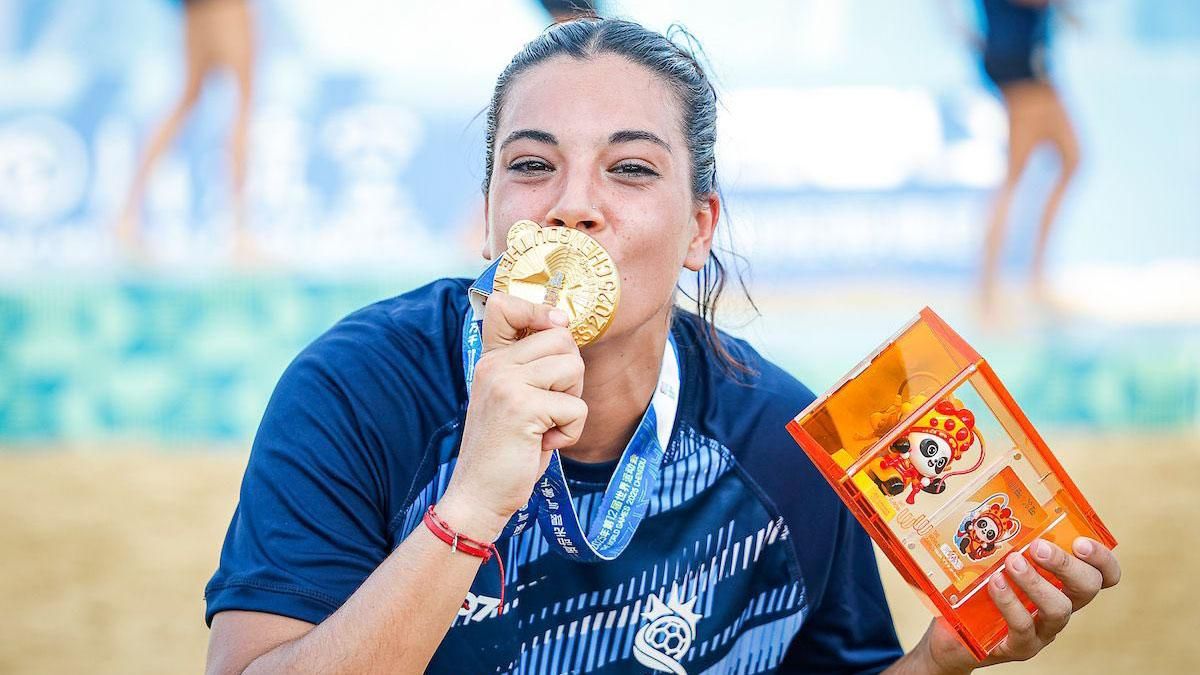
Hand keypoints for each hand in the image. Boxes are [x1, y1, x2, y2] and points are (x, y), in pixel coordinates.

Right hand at [440, 291, 586, 541]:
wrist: (479, 494)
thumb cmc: (506, 449)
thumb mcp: (512, 398)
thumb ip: (531, 365)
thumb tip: (566, 327)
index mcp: (490, 359)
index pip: (505, 304)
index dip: (540, 312)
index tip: (552, 333)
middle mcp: (494, 365)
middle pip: (562, 339)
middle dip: (571, 376)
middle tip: (550, 407)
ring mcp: (506, 383)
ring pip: (574, 368)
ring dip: (572, 404)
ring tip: (546, 424)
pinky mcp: (523, 407)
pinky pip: (577, 408)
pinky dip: (571, 432)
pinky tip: (544, 444)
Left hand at [917, 536, 1120, 673]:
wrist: (952, 635)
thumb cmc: (977, 591)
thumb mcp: (994, 561)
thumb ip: (1003, 539)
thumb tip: (995, 499)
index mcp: (1063, 583)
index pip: (1103, 574)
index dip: (1102, 560)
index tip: (1081, 542)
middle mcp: (1061, 605)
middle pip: (1087, 588)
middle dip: (1067, 565)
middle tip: (1039, 548)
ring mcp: (1044, 629)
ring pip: (1059, 609)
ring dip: (1037, 582)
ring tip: (1013, 563)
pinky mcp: (1022, 646)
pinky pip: (1025, 627)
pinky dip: (1010, 602)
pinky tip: (995, 584)